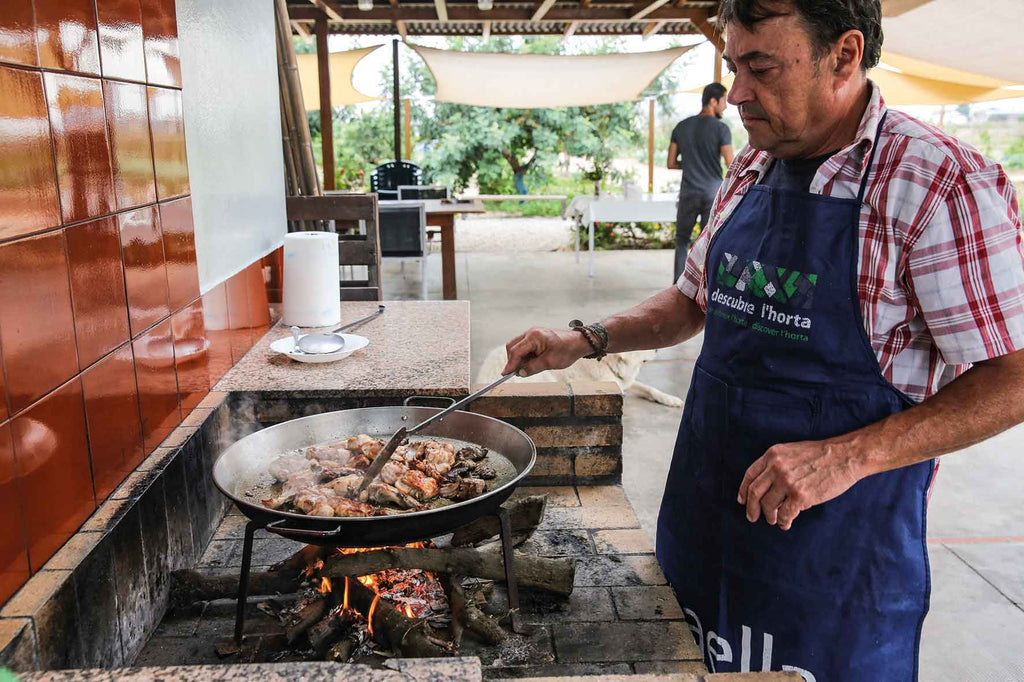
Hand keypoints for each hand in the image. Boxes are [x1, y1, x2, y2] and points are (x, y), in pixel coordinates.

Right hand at [503, 327, 592, 376]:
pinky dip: (525, 355)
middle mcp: (531, 332)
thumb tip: (520, 373)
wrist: (578, 342)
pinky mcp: (535, 337)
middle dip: (513, 361)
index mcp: (535, 337)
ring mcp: (533, 333)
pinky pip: (524, 346)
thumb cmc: (567, 350)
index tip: (505, 374)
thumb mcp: (550, 362)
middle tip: (518, 373)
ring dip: (519, 359)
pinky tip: (533, 362)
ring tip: (530, 367)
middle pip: (512, 347)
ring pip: (517, 347)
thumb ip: (533, 368)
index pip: (516, 351)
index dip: (510, 364)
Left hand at [737, 439, 866, 530]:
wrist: (845, 456)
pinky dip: (783, 522)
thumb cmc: (821, 455)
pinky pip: (785, 514)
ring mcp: (787, 481)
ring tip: (773, 520)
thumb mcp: (792, 451)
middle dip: (751, 507)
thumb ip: (777, 465)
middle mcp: (776, 467)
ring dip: (769, 516)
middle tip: (752, 517)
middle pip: (754, 492)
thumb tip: (767, 488)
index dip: (743, 490)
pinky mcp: (800, 495)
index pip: (750, 475)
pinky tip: (786, 524)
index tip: (742, 501)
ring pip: (768, 505)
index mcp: (773, 454)